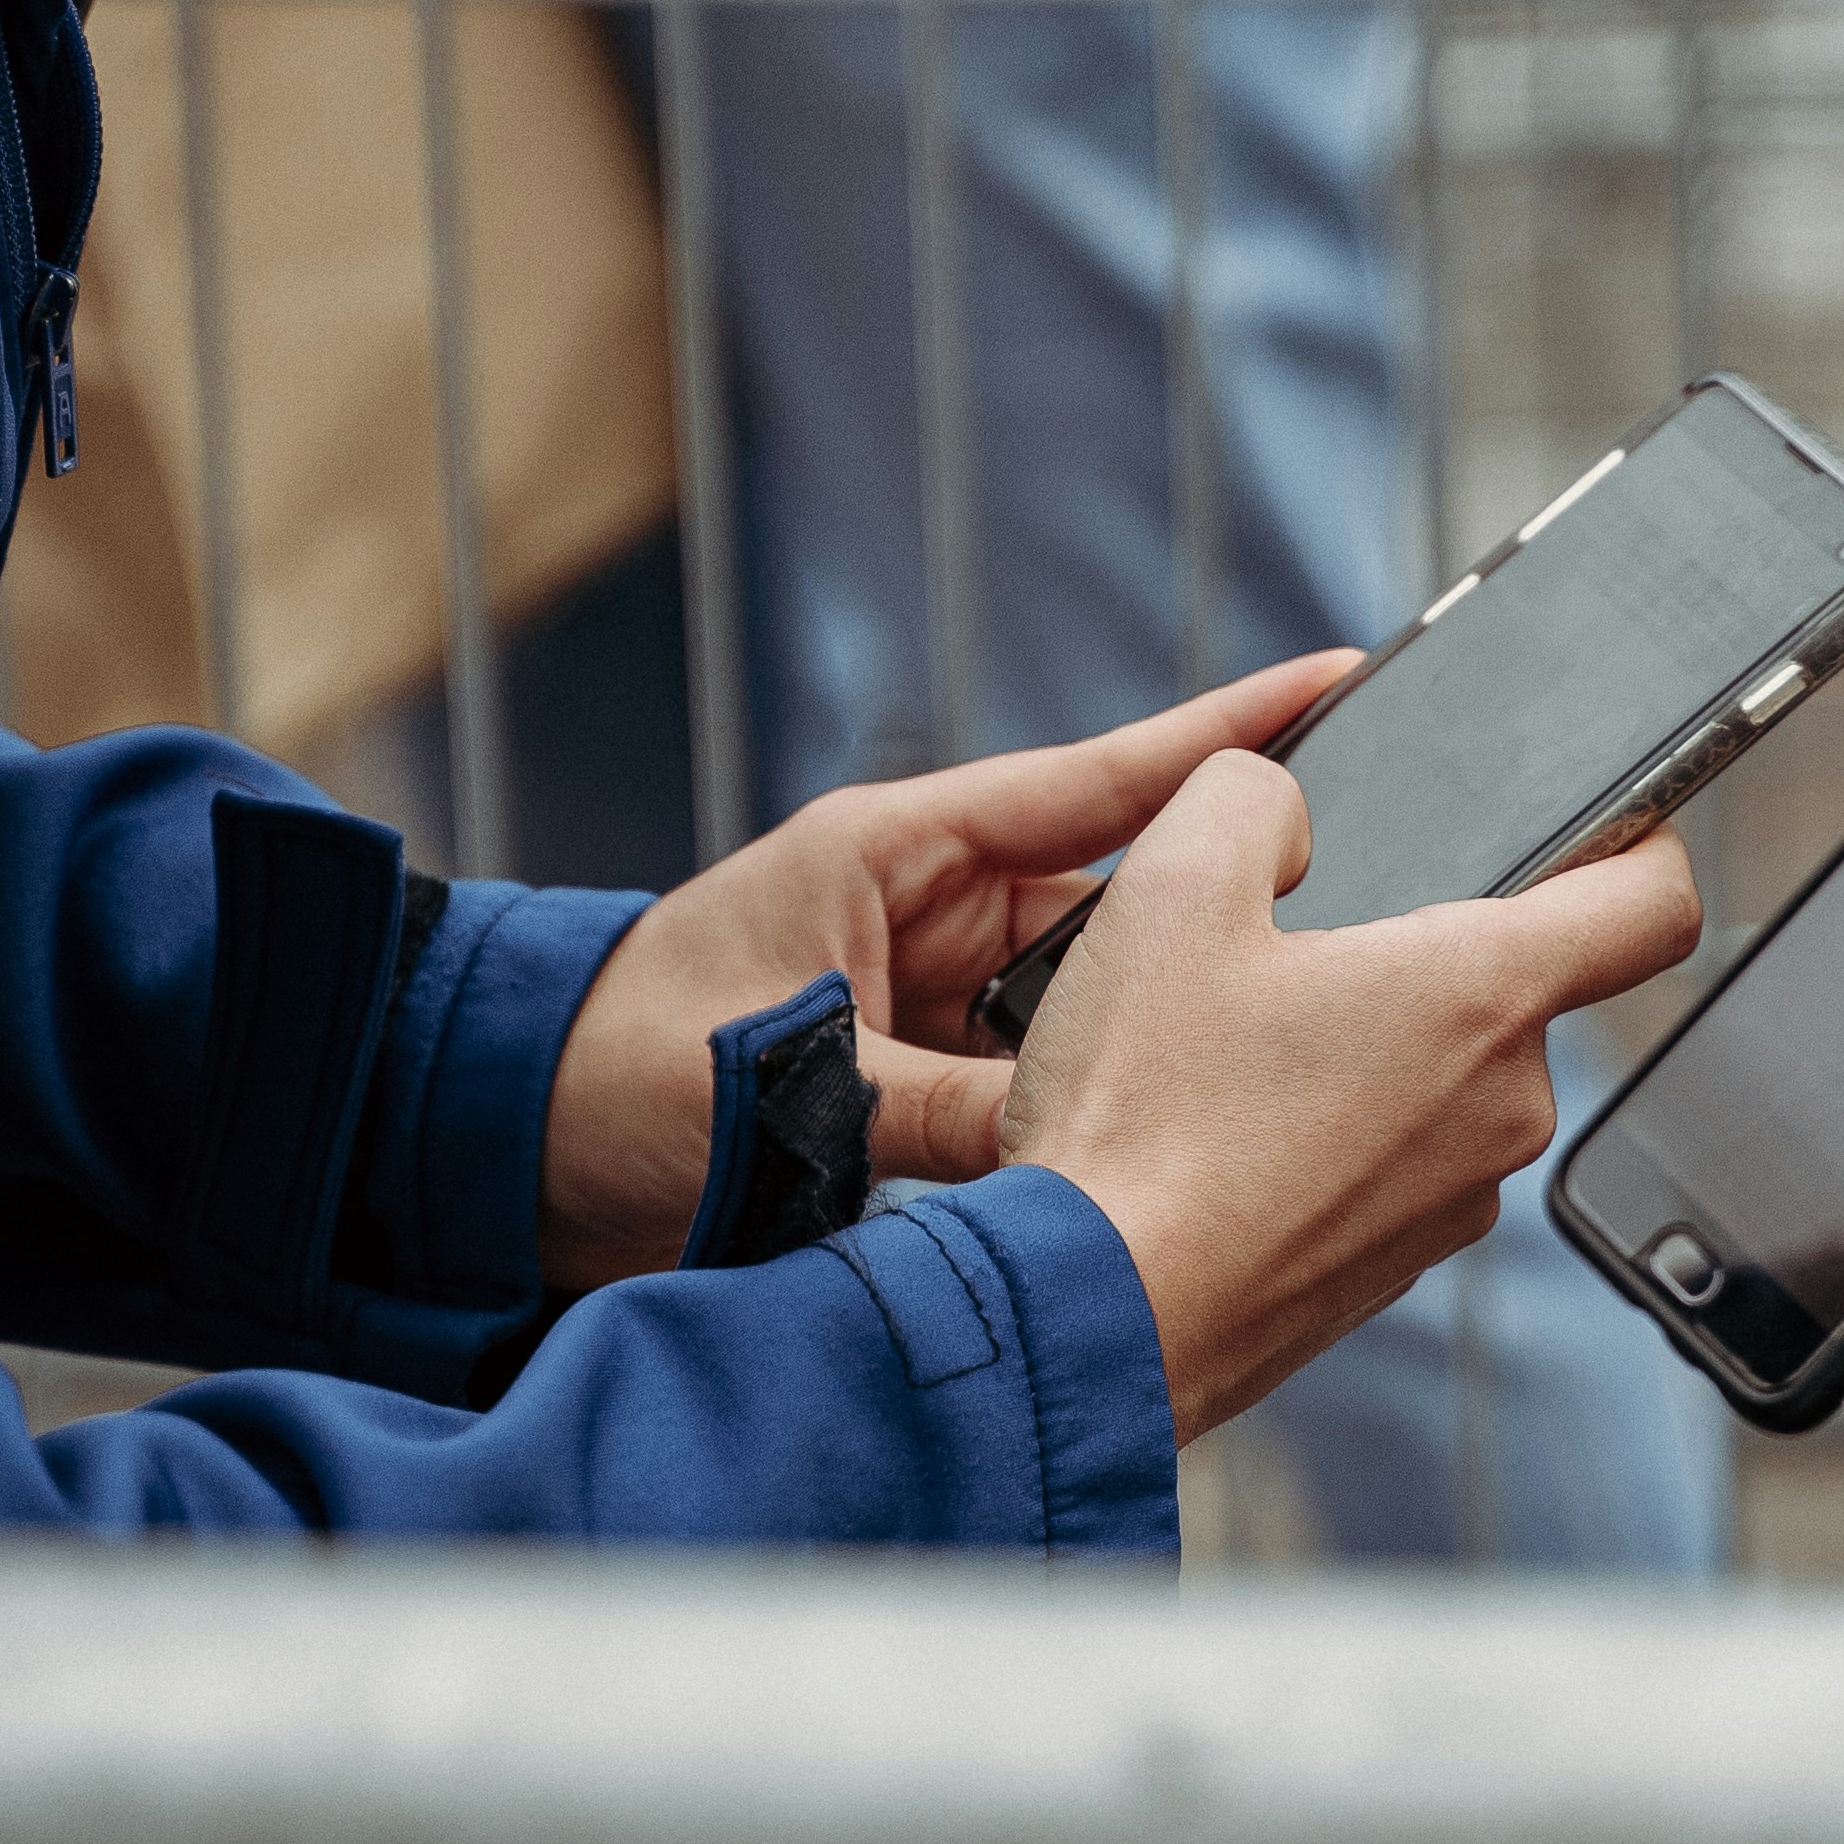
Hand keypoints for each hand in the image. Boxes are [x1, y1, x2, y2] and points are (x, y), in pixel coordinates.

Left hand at [534, 653, 1355, 1294]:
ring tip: (1206, 1104)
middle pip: (1121, 915)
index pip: (1095, 780)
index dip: (1223, 737)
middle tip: (1309, 977)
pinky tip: (1129, 1165)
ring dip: (1129, 1065)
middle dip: (1201, 952)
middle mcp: (934, 915)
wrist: (504, 1159)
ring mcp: (935, 1001)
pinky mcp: (927, 1085)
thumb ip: (940, 1112)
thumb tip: (1079, 1149)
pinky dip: (1078, 1125)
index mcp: (898, 854)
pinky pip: (1042, 1092)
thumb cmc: (609, 1081)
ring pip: (1093, 1018)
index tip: (1339, 677)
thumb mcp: (784, 1087)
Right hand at [994, 751, 1703, 1440]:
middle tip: (1294, 949)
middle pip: (1512, 988)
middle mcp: (1503, 1108)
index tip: (1604, 825)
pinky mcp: (1395, 1267)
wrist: (1089, 1319)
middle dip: (1417, 953)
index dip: (1641, 840)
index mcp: (1483, 997)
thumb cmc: (1142, 1121)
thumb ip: (1249, 797)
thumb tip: (1280, 801)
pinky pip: (1391, 1163)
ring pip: (1442, 1080)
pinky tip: (1228, 1136)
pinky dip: (1332, 1136)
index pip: (1653, 903)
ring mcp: (1455, 1201)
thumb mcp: (1172, 892)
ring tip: (1238, 1054)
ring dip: (1367, 1049)